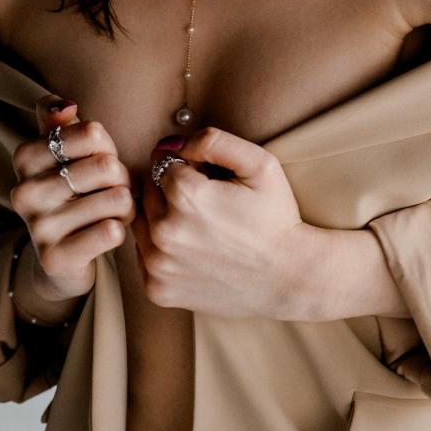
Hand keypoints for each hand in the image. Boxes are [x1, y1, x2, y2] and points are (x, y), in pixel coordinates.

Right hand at [10, 99, 137, 302]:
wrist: (61, 257)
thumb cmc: (71, 193)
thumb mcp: (61, 152)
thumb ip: (57, 121)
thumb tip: (66, 105)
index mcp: (25, 157)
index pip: (92, 132)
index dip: (107, 147)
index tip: (97, 161)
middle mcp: (24, 191)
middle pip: (107, 166)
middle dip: (121, 179)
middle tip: (110, 191)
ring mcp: (37, 227)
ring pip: (116, 199)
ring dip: (125, 207)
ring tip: (109, 213)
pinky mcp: (55, 258)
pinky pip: (112, 232)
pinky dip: (120, 231)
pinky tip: (106, 234)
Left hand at [133, 126, 313, 319]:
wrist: (288, 276)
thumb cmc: (276, 218)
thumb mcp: (259, 164)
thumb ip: (213, 140)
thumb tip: (170, 144)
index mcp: (186, 195)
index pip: (164, 163)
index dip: (190, 169)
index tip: (211, 182)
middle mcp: (164, 232)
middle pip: (149, 192)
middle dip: (172, 193)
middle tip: (209, 207)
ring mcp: (159, 265)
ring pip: (142, 224)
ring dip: (162, 221)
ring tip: (200, 230)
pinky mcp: (158, 289)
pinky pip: (144, 258)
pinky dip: (162, 252)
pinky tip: (194, 253)